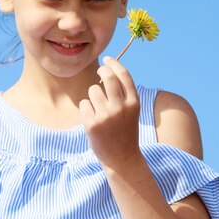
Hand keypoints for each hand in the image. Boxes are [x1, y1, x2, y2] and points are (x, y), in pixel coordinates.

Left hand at [79, 56, 140, 170]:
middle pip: (108, 77)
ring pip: (93, 90)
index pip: (124, 75)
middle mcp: (121, 107)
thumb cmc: (124, 132)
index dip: (114, 64)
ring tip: (98, 110)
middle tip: (99, 73)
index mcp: (134, 103)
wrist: (122, 159)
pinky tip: (92, 120)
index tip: (107, 59)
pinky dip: (86, 109)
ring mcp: (107, 115)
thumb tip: (108, 72)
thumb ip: (123, 94)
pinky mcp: (93, 124)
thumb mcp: (131, 112)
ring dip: (93, 96)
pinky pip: (84, 104)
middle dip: (102, 71)